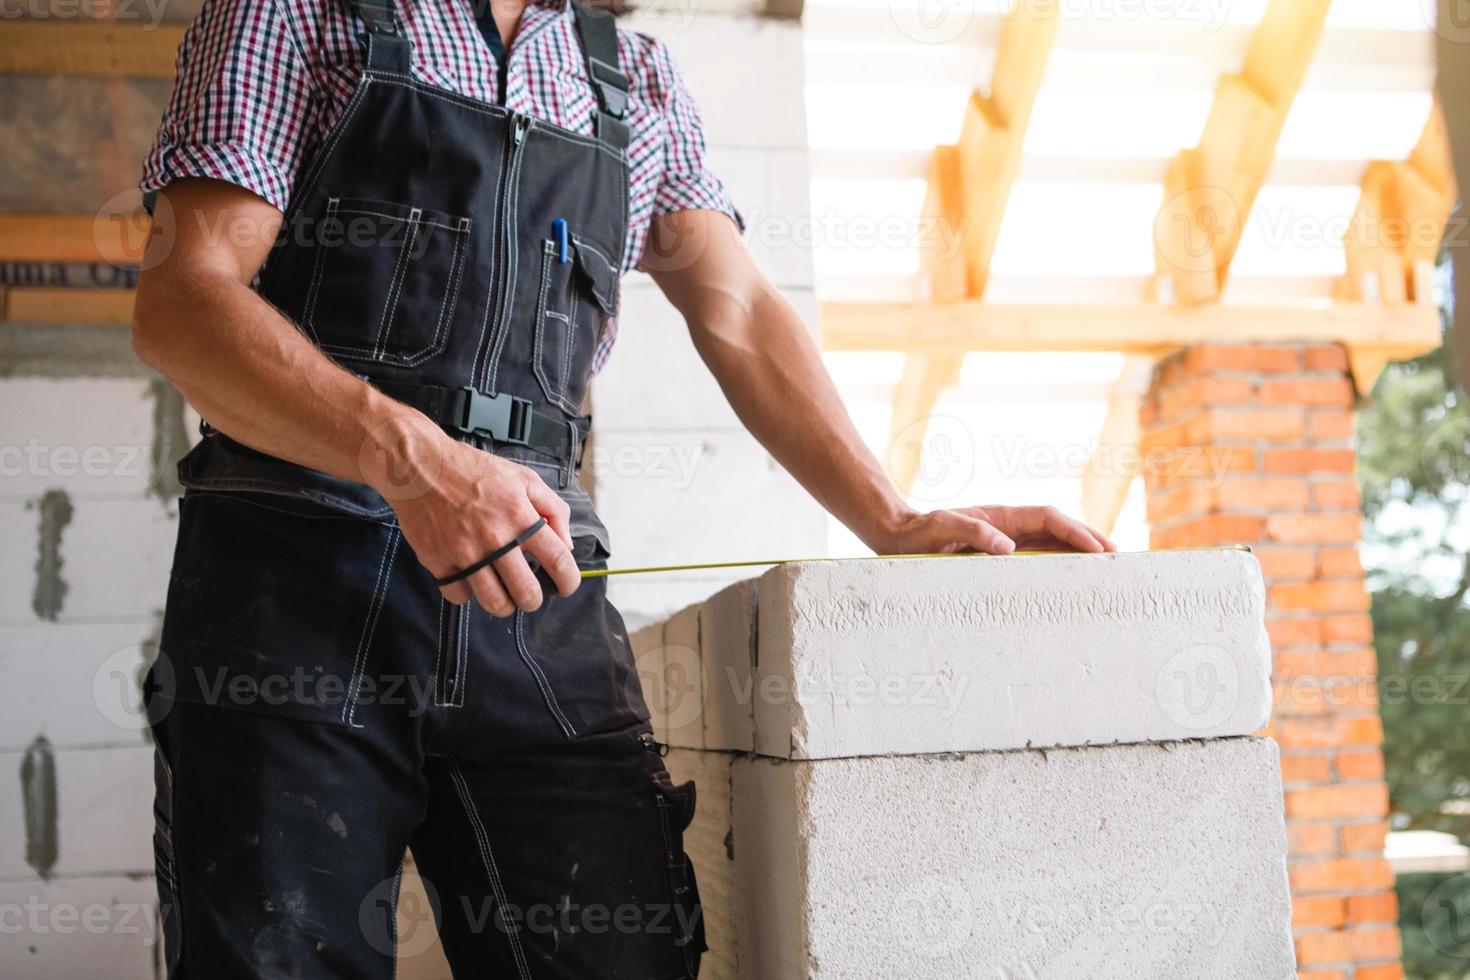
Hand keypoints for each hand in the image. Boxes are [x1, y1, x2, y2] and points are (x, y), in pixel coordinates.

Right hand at [363, 417, 580, 615]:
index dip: (568, 581)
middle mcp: (494, 537)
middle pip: (526, 592)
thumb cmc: (473, 470)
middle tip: (530, 594)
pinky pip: (459, 595)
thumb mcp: (523, 478)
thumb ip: (553, 510)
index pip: (557, 560)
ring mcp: (464, 551)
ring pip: (494, 602)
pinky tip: (470, 578)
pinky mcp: (437, 561)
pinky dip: (467, 592)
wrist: (420, 466)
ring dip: (504, 604)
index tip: (566, 587)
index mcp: (519, 515)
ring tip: (504, 594)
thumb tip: (567, 546)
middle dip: (534, 600)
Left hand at [868, 505, 1115, 556]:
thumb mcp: (939, 530)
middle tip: (1117, 556)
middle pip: (1057, 528)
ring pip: (1050, 543)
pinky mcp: (997, 556)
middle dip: (1087, 539)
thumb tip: (1008, 547)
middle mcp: (1007, 526)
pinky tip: (1069, 579)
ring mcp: (1005, 540)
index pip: (1048, 519)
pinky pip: (1034, 557)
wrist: (897, 537)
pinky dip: (1056, 564)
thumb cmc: (917, 534)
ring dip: (1077, 552)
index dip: (1075, 532)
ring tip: (1104, 567)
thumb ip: (970, 533)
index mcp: (999, 517)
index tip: (1097, 548)